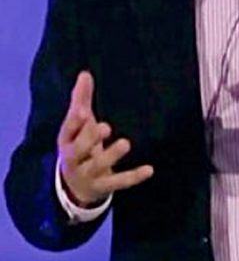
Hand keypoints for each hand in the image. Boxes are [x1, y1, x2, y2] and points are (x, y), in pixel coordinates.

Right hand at [57, 71, 153, 207]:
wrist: (74, 186)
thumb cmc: (79, 145)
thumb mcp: (78, 125)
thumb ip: (81, 100)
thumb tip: (85, 73)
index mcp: (67, 141)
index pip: (67, 130)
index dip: (74, 123)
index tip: (82, 111)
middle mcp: (74, 158)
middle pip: (79, 150)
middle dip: (90, 139)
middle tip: (105, 127)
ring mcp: (88, 174)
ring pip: (98, 166)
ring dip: (111, 155)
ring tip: (126, 143)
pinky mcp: (103, 186)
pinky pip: (118, 182)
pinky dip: (133, 176)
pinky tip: (150, 169)